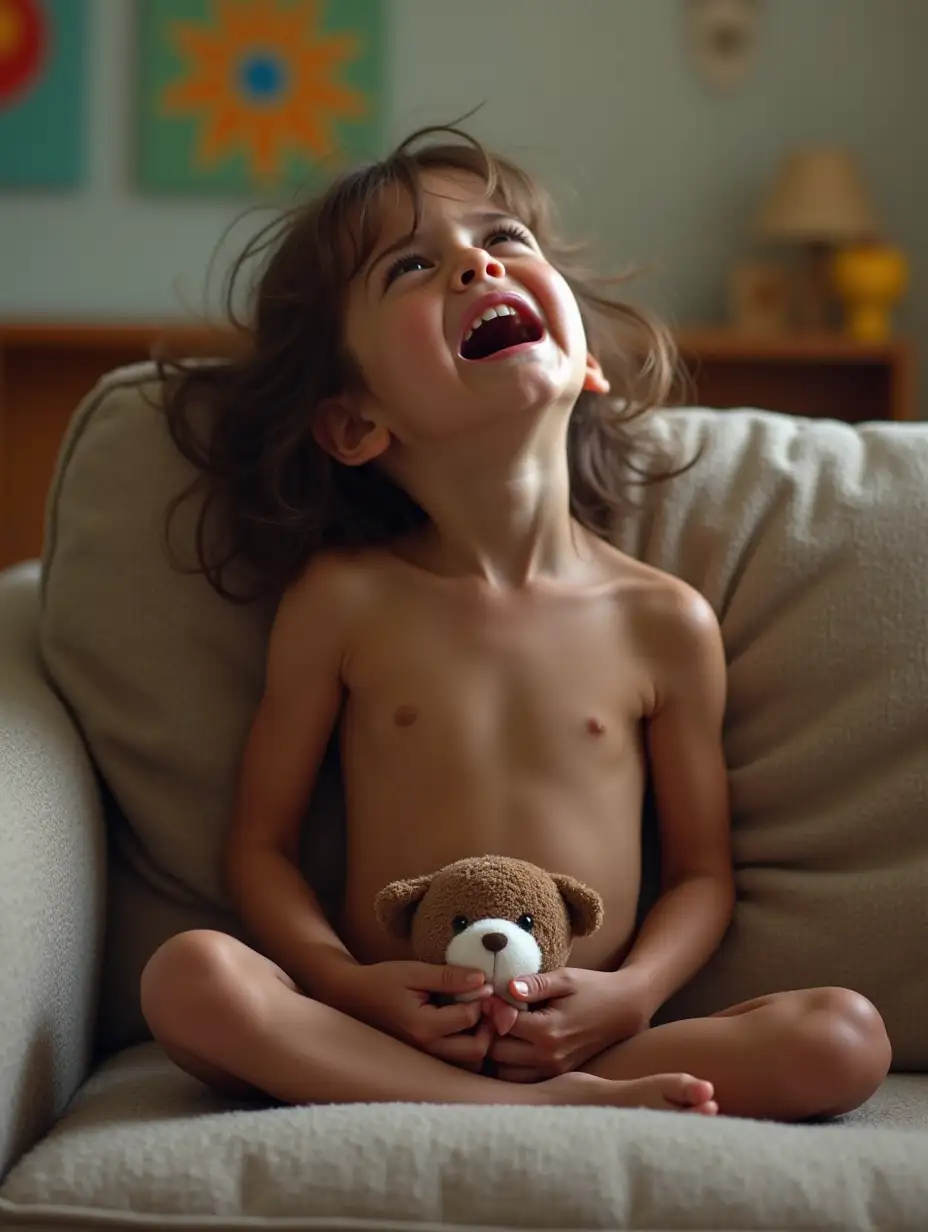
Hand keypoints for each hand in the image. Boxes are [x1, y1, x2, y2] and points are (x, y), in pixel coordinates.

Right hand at [329, 960, 495, 1071]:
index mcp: (423, 1027)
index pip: (470, 1018)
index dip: (483, 999)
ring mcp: (424, 1062)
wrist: (351, 999)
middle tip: (486, 1005)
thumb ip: (449, 977)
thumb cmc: (382, 981)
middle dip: (488, 1026)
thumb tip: (483, 979)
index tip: (483, 984)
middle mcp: (425, 1051)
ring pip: (470, 1065)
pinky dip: (468, 1051)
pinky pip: (457, 1067)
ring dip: (480, 1042)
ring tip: (475, 1017)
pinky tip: (462, 1029)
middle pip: (477, 1051)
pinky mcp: (424, 1064)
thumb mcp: (415, 972)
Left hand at [487, 967, 651, 1082]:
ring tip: (500, 1028)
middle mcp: (549, 1057)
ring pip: (504, 1071)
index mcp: (548, 1031)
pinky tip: (513, 1042)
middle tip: (490, 1013)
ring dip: (496, 1052)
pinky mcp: (557, 1075)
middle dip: (488, 1032)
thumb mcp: (564, 978)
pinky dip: (510, 1064)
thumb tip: (508, 988)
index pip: (501, 1025)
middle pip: (496, 1052)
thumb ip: (534, 984)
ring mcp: (553, 1070)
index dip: (490, 1008)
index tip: (491, 995)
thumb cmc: (592, 988)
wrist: (624, 1009)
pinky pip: (520, 1079)